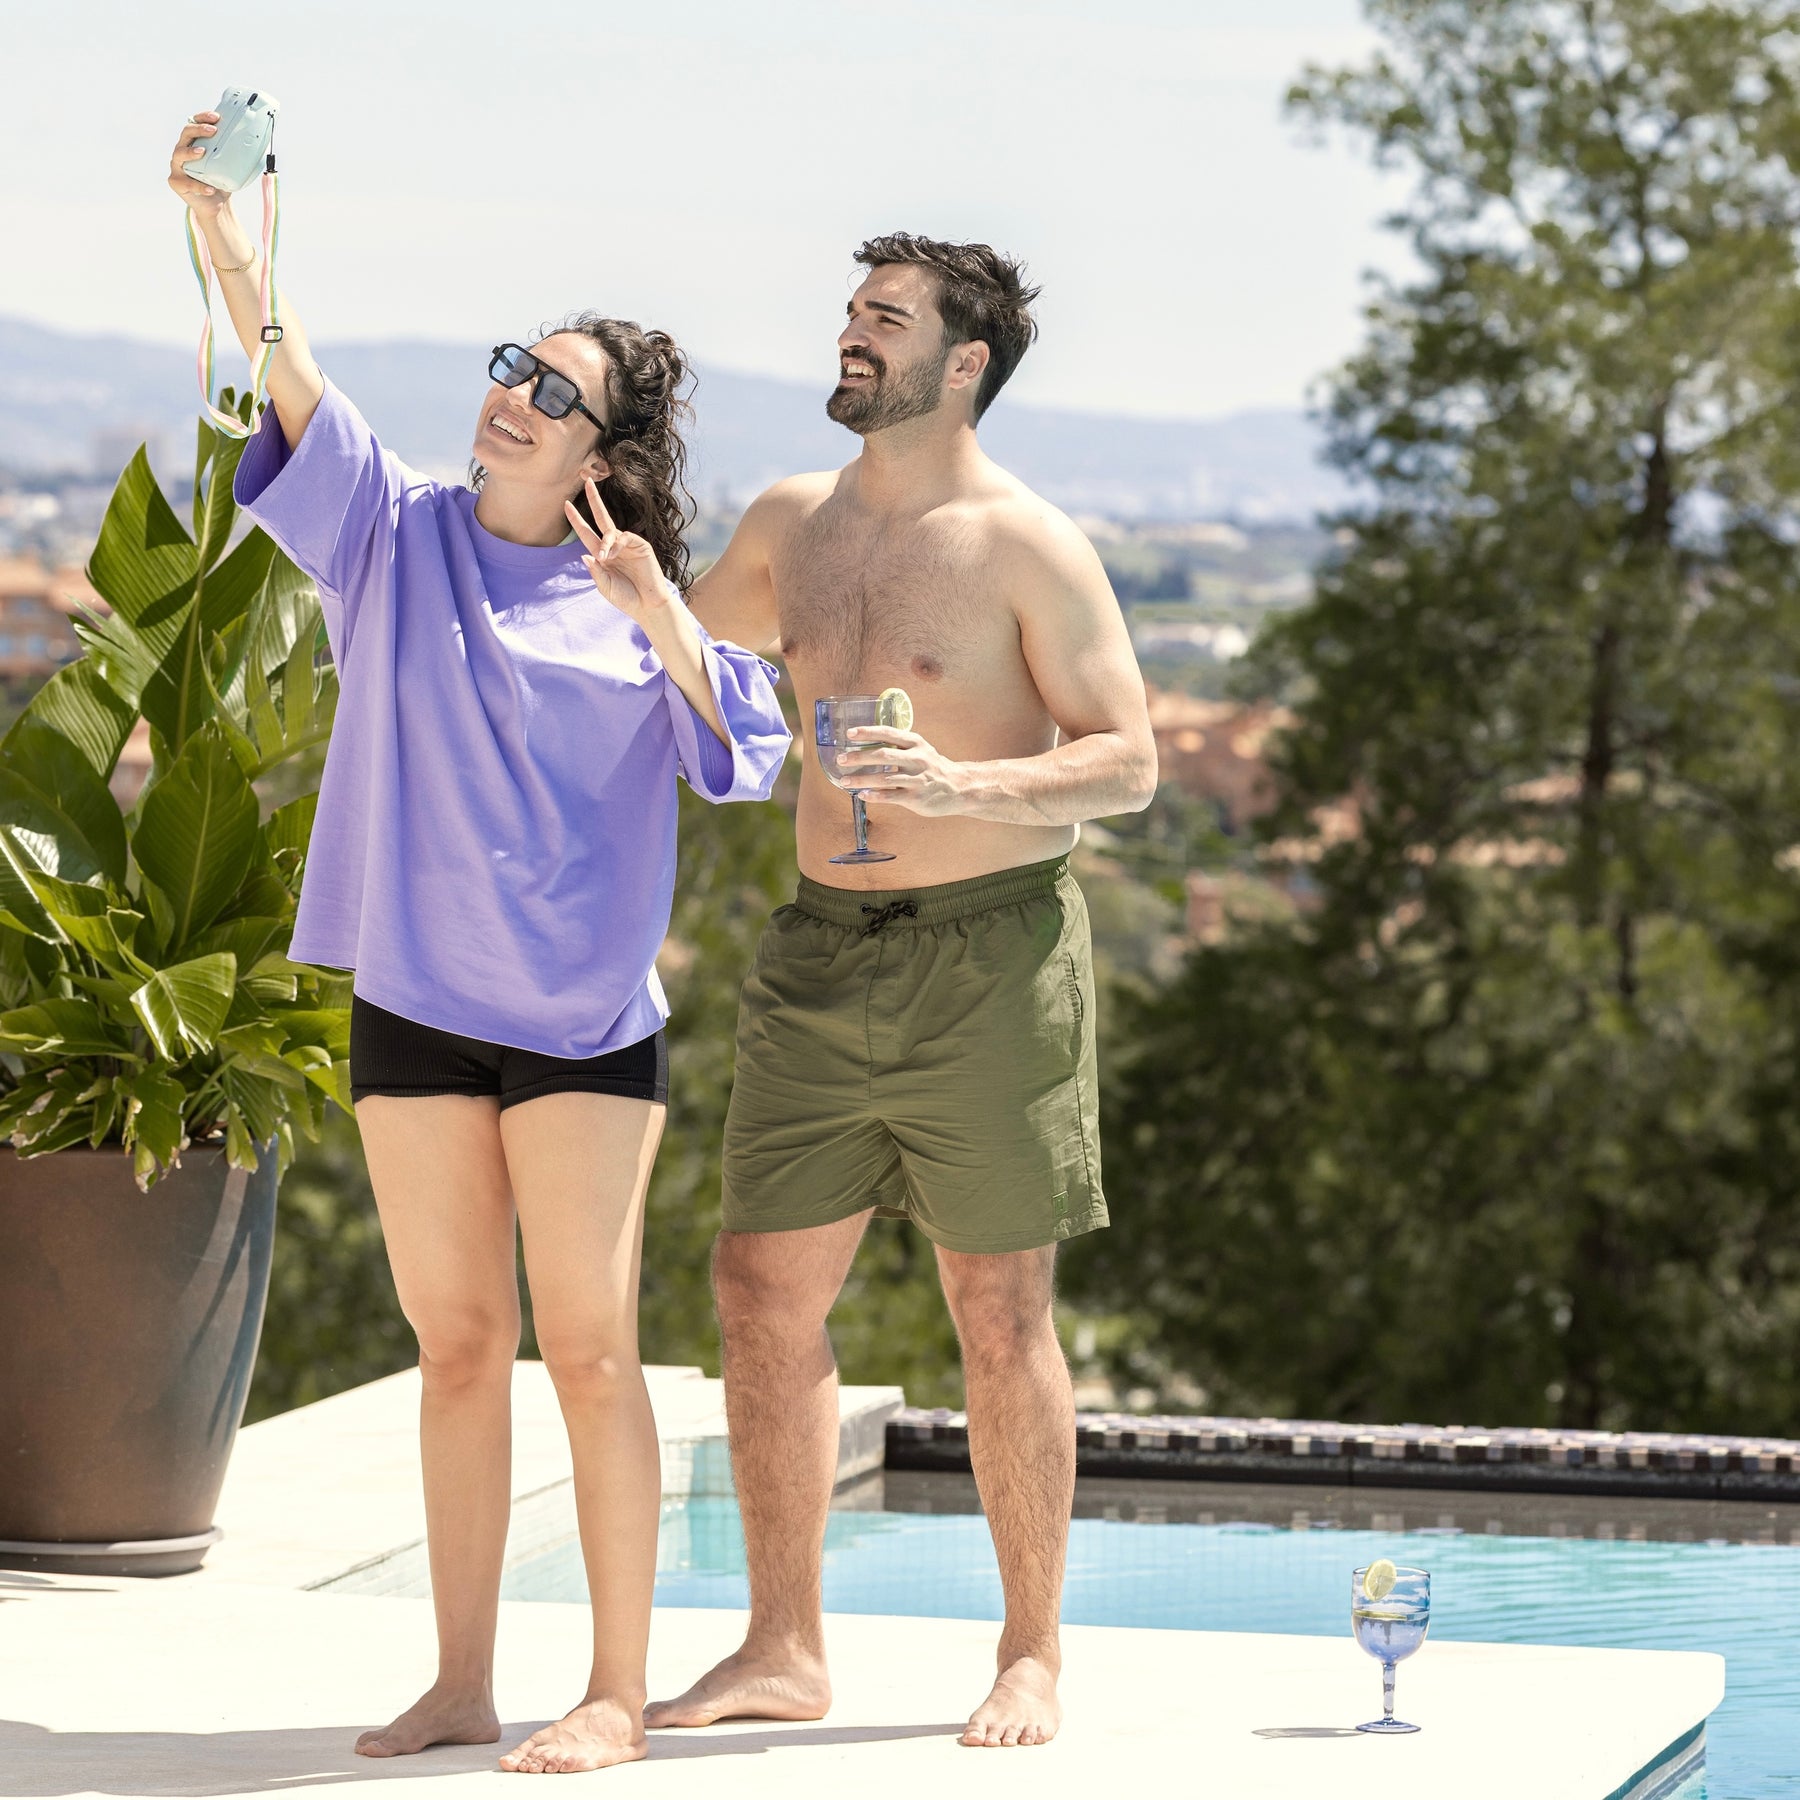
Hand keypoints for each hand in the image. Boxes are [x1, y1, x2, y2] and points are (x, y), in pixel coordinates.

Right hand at [168, 112, 230, 220]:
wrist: (216, 204)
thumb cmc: (221, 182)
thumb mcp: (230, 166)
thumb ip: (237, 155)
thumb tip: (259, 145)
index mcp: (193, 143)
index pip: (194, 124)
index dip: (202, 118)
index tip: (216, 117)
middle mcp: (182, 151)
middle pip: (185, 134)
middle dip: (198, 129)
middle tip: (213, 131)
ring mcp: (177, 167)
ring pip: (179, 155)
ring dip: (190, 152)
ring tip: (202, 152)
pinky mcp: (176, 183)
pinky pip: (187, 183)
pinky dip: (199, 186)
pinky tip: (210, 189)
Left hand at [565, 479, 675, 621]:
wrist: (648, 605)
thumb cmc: (627, 599)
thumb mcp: (605, 587)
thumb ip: (595, 572)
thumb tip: (585, 555)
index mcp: (603, 555)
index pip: (587, 533)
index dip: (576, 519)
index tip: (565, 505)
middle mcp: (614, 547)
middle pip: (602, 518)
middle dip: (594, 500)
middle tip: (587, 480)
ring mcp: (628, 545)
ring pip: (611, 532)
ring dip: (605, 543)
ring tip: (606, 559)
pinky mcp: (641, 545)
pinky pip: (625, 537)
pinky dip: (617, 544)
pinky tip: (615, 556)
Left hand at [841, 726, 973, 815]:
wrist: (959, 787)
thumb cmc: (933, 767)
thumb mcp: (921, 749)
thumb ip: (899, 745)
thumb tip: (869, 743)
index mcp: (915, 743)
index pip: (888, 733)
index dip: (867, 732)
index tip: (850, 733)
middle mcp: (916, 759)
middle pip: (882, 755)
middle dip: (859, 757)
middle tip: (841, 759)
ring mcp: (916, 779)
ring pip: (883, 778)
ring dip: (861, 780)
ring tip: (845, 781)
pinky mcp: (915, 797)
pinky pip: (890, 796)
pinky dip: (875, 796)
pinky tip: (863, 795)